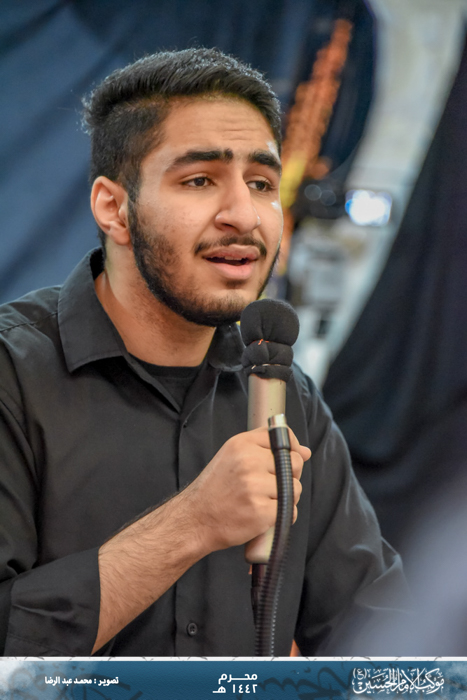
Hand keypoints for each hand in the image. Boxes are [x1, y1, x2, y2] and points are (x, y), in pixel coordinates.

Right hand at [182, 427, 310, 553]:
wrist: (195, 519)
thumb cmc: (216, 489)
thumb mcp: (233, 456)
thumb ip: (266, 447)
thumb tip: (304, 451)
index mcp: (242, 444)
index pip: (283, 439)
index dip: (291, 450)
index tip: (287, 460)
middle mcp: (248, 461)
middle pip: (294, 463)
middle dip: (289, 476)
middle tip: (268, 486)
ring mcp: (255, 486)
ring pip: (294, 488)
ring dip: (285, 498)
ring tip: (263, 501)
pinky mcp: (261, 511)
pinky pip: (289, 511)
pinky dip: (282, 516)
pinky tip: (264, 515)